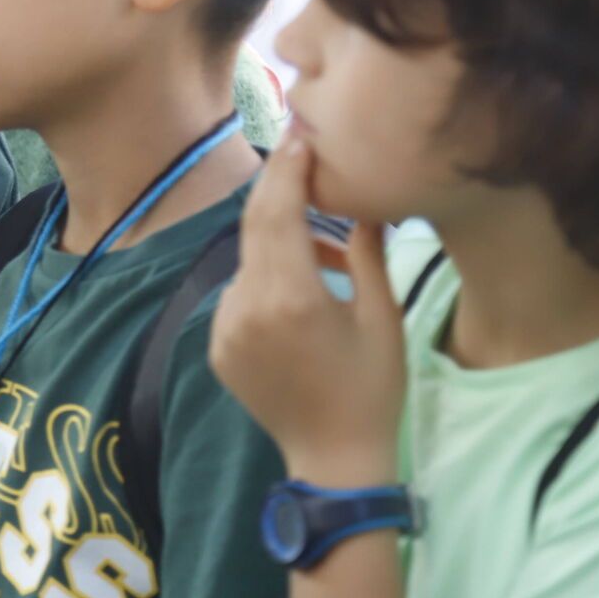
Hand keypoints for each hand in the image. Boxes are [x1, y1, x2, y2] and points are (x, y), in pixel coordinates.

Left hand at [210, 135, 404, 484]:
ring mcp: (224, 328)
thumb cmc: (371, 388)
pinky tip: (302, 291)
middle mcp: (246, 308)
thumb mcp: (382, 317)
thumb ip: (367, 251)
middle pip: (254, 227)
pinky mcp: (216, 346)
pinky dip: (266, 279)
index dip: (287, 171)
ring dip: (279, 242)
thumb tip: (367, 197)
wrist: (333, 460)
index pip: (278, 214)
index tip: (302, 137)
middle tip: (301, 155)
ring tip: (326, 250)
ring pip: (248, 260)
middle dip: (276, 188)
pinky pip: (239, 293)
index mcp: (290, 298)